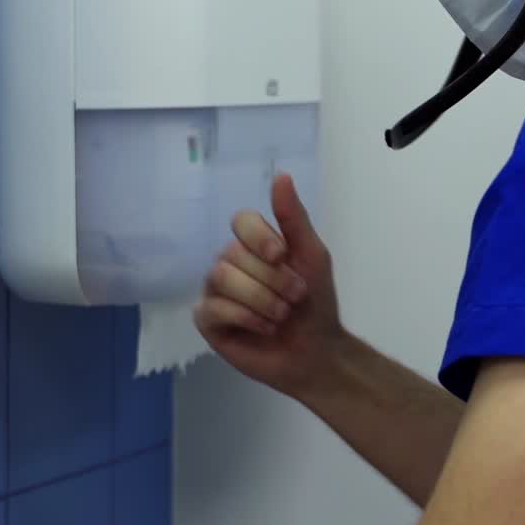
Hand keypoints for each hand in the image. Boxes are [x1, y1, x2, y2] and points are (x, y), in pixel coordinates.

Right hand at [194, 172, 344, 398]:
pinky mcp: (208, 321)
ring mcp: (216, 291)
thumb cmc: (316, 301)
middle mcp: (230, 263)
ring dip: (261, 299)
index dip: (258, 236)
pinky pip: (213, 308)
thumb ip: (293, 217)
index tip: (282, 254)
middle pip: (233, 253)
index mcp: (254, 244)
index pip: (241, 221)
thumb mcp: (312, 254)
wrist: (316, 350)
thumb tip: (280, 174)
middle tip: (295, 297)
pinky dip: (246, 318)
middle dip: (272, 279)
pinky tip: (264, 328)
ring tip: (281, 314)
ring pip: (221, 278)